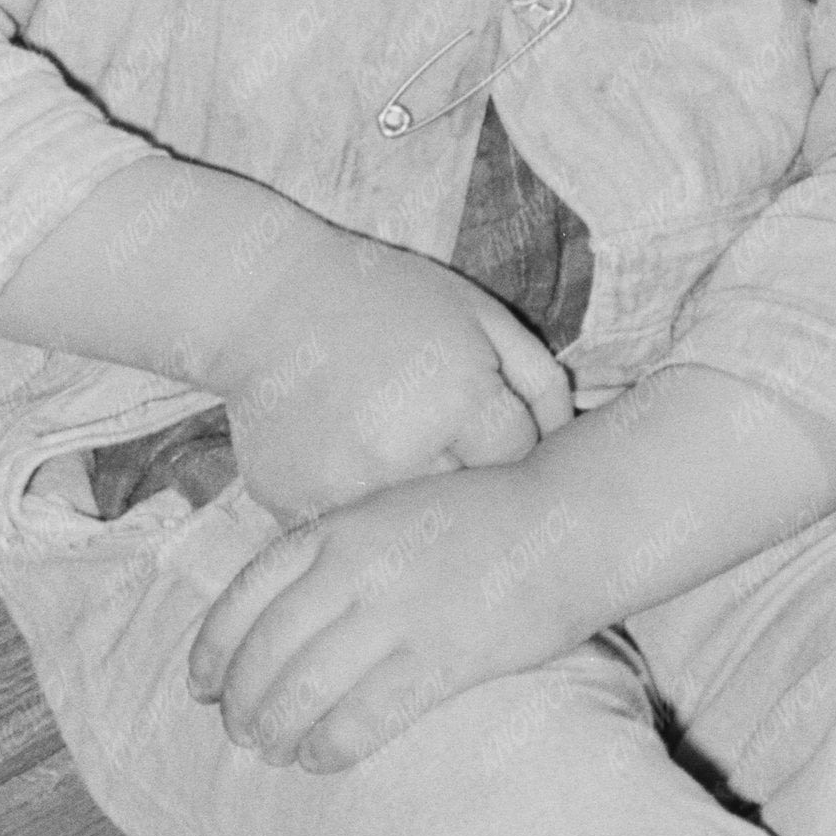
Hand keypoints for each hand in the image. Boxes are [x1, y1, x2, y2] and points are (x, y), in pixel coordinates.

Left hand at [187, 466, 569, 769]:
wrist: (570, 523)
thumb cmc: (484, 518)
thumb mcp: (393, 507)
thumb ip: (338, 549)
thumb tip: (280, 611)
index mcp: (340, 527)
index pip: (247, 592)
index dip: (213, 646)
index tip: (199, 683)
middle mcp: (357, 568)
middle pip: (268, 648)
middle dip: (242, 699)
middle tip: (238, 731)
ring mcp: (399, 613)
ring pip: (305, 687)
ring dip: (277, 729)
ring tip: (272, 752)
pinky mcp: (441, 657)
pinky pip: (365, 715)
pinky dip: (331, 744)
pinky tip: (321, 760)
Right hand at [217, 234, 565, 522]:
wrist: (261, 299)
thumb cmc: (385, 298)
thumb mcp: (479, 314)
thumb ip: (540, 380)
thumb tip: (574, 445)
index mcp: (460, 399)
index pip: (518, 465)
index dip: (513, 451)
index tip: (496, 437)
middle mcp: (404, 451)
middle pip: (470, 508)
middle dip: (472, 489)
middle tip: (449, 450)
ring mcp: (344, 486)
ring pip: (412, 535)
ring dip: (419, 515)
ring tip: (399, 458)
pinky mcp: (293, 504)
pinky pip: (350, 537)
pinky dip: (360, 519)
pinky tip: (350, 467)